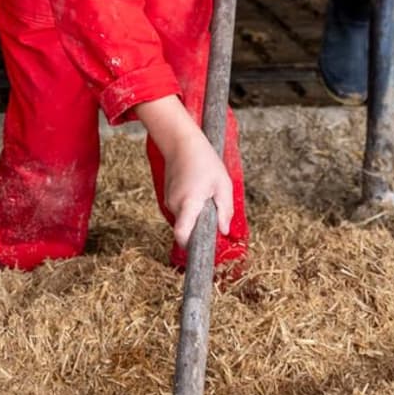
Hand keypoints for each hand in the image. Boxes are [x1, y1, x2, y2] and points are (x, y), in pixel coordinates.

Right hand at [158, 123, 234, 247]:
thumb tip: (223, 231)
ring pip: (186, 219)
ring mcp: (169, 201)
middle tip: (214, 207)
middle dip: (201, 226)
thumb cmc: (204, 161)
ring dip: (197, 214)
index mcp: (189, 204)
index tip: (202, 252)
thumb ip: (225, 210)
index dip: (190, 247)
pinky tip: (197, 189)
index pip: (182, 236)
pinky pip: (182, 210)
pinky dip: (191, 207)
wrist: (181, 142)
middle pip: (187, 229)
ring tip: (206, 193)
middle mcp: (175, 205)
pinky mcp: (168, 197)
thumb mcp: (223, 184)